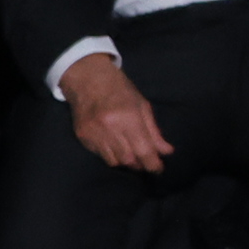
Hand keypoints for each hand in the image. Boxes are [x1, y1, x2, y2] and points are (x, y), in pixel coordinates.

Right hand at [63, 54, 171, 173]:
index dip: (153, 164)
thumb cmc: (120, 90)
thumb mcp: (142, 106)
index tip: (159, 169)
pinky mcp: (82, 137)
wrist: (87, 79)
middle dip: (140, 165)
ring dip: (126, 162)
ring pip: (113, 161)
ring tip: (132, 155)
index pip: (143, 150)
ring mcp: (93, 133)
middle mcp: (109, 128)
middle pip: (128, 160)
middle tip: (146, 162)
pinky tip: (116, 147)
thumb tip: (166, 152)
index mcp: (128, 118)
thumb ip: (154, 131)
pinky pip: (100, 155)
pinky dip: (111, 155)